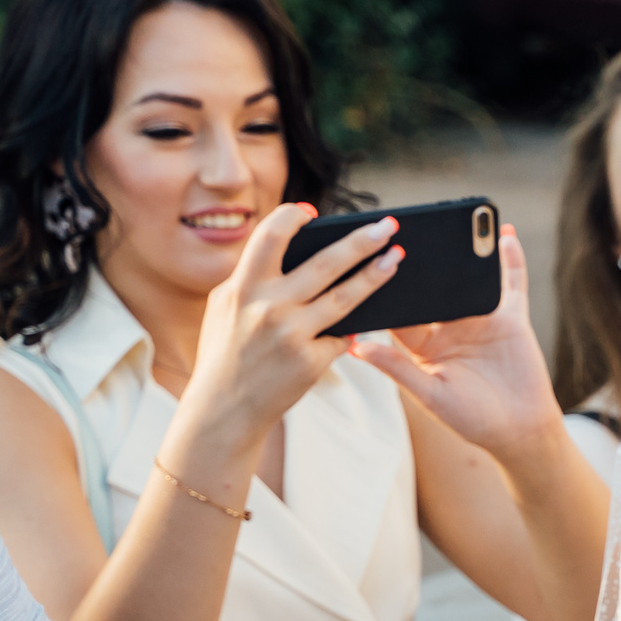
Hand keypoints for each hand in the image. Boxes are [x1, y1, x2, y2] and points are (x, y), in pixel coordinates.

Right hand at [179, 204, 403, 445]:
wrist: (224, 408)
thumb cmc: (227, 352)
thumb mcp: (225, 308)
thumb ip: (252, 280)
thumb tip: (292, 251)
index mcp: (241, 287)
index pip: (270, 236)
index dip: (292, 217)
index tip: (313, 211)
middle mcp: (266, 307)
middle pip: (324, 263)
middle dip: (360, 240)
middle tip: (388, 225)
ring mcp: (290, 335)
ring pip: (345, 297)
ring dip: (375, 274)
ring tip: (396, 258)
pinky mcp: (310, 361)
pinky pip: (341, 336)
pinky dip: (349, 329)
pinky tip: (367, 319)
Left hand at [353, 225, 563, 457]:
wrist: (520, 432)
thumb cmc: (472, 420)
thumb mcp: (430, 395)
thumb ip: (397, 368)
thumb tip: (355, 348)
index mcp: (423, 346)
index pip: (400, 310)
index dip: (386, 285)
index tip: (369, 258)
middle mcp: (449, 327)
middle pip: (432, 286)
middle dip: (422, 259)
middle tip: (405, 228)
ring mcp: (480, 320)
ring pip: (468, 278)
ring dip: (463, 252)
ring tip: (454, 222)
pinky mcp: (510, 319)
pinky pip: (510, 284)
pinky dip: (510, 261)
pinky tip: (504, 236)